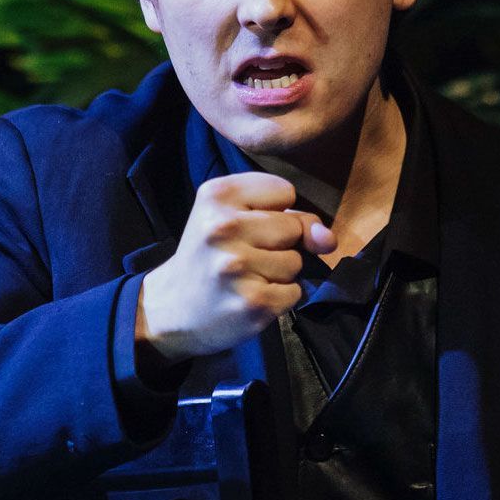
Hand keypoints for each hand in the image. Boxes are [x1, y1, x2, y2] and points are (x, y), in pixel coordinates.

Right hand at [136, 172, 336, 365]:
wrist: (171, 308)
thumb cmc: (209, 256)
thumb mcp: (236, 219)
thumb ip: (290, 217)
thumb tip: (328, 238)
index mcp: (216, 195)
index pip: (285, 191)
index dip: (274, 212)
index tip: (246, 226)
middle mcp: (223, 228)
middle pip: (294, 228)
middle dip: (279, 244)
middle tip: (244, 256)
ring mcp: (238, 267)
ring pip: (296, 262)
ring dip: (279, 274)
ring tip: (246, 278)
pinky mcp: (253, 302)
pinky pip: (295, 292)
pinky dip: (280, 299)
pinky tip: (251, 298)